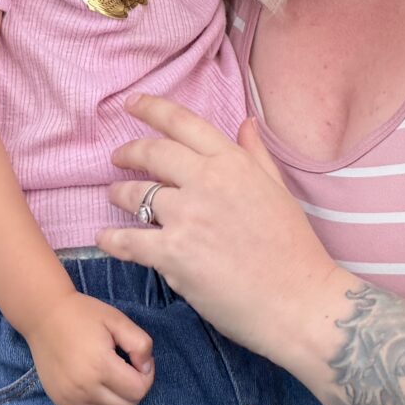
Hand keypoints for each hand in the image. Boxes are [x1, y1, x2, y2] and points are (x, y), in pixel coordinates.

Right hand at [30, 293, 154, 404]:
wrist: (43, 317)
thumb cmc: (82, 315)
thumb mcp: (117, 320)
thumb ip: (140, 343)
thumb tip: (146, 368)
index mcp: (100, 365)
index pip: (139, 390)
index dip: (146, 376)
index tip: (138, 361)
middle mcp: (84, 388)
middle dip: (135, 389)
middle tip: (127, 368)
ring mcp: (71, 398)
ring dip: (120, 401)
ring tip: (113, 378)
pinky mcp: (62, 402)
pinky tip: (98, 384)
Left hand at [100, 97, 357, 367]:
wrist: (299, 301)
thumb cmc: (295, 250)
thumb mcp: (279, 191)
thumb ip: (256, 156)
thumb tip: (247, 122)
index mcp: (233, 163)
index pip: (183, 123)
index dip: (152, 109)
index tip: (132, 104)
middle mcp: (206, 181)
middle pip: (152, 153)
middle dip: (128, 152)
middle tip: (118, 157)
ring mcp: (186, 216)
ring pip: (135, 195)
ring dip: (118, 195)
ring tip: (114, 198)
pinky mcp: (172, 254)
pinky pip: (128, 240)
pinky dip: (112, 239)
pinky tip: (105, 238)